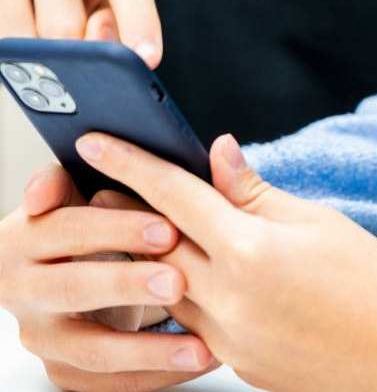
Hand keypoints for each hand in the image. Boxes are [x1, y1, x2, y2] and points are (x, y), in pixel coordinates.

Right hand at [0, 0, 161, 65]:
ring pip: (19, 32)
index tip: (148, 59)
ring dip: (35, 59)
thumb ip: (118, 14)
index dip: (139, 21)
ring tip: (45, 65)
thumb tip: (98, 40)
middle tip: (80, 78)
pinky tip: (19, 54)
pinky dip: (9, 52)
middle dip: (75, 57)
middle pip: (65, 19)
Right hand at [0, 163, 216, 390]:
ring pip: (89, 347)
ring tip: (198, 345)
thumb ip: (148, 168)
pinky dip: (149, 376)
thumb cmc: (99, 218)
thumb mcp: (103, 185)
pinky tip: (192, 362)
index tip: (167, 228)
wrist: (73, 263)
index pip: (68, 226)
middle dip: (128, 283)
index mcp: (30, 231)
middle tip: (180, 281)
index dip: (116, 227)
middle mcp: (23, 284)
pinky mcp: (60, 366)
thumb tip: (218, 144)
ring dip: (145, 348)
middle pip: (73, 286)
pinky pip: (101, 382)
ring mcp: (40, 331)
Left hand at [74, 132, 376, 391]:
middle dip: (126, 210)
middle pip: (154, 244)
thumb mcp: (317, 220)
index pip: (174, 196)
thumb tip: (218, 152)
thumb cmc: (372, 278)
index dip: (133, 164)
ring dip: (148, 255)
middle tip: (104, 183)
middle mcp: (227, 299)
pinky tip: (193, 272)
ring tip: (144, 226)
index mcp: (249, 251)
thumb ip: (255, 191)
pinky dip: (184, 290)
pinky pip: (191, 323)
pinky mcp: (235, 364)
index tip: (97, 143)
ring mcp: (227, 340)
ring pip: (165, 287)